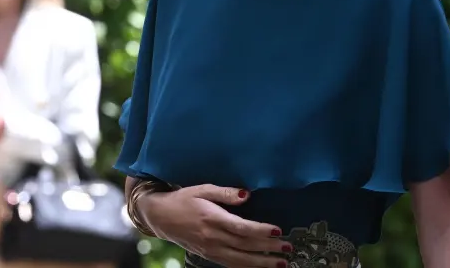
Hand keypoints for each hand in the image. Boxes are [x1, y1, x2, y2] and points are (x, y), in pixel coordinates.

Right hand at [139, 185, 286, 267]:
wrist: (161, 217)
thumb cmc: (183, 200)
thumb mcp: (202, 189)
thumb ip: (225, 193)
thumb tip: (247, 194)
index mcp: (212, 218)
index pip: (241, 228)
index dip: (261, 230)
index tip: (278, 230)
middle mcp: (212, 237)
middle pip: (245, 246)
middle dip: (268, 249)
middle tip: (288, 249)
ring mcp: (211, 250)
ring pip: (240, 260)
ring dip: (262, 263)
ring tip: (281, 264)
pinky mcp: (209, 256)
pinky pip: (231, 265)